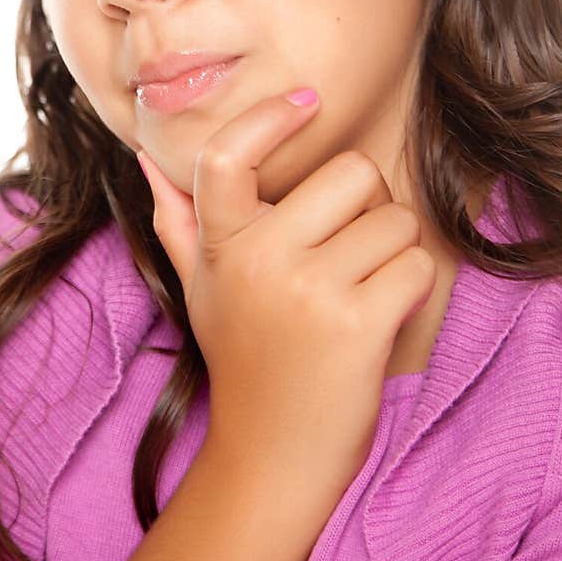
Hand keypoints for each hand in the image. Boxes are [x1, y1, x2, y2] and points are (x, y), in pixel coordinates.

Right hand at [137, 89, 436, 497]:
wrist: (271, 458)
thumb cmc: (245, 361)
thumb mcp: (201, 289)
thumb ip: (178, 222)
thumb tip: (145, 159)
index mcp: (220, 245)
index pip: (228, 155)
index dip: (268, 117)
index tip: (306, 102)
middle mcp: (257, 260)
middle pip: (353, 173)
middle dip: (369, 207)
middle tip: (349, 251)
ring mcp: (307, 292)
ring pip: (396, 219)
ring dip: (394, 253)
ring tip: (360, 294)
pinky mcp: (357, 325)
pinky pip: (416, 265)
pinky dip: (412, 290)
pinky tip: (380, 320)